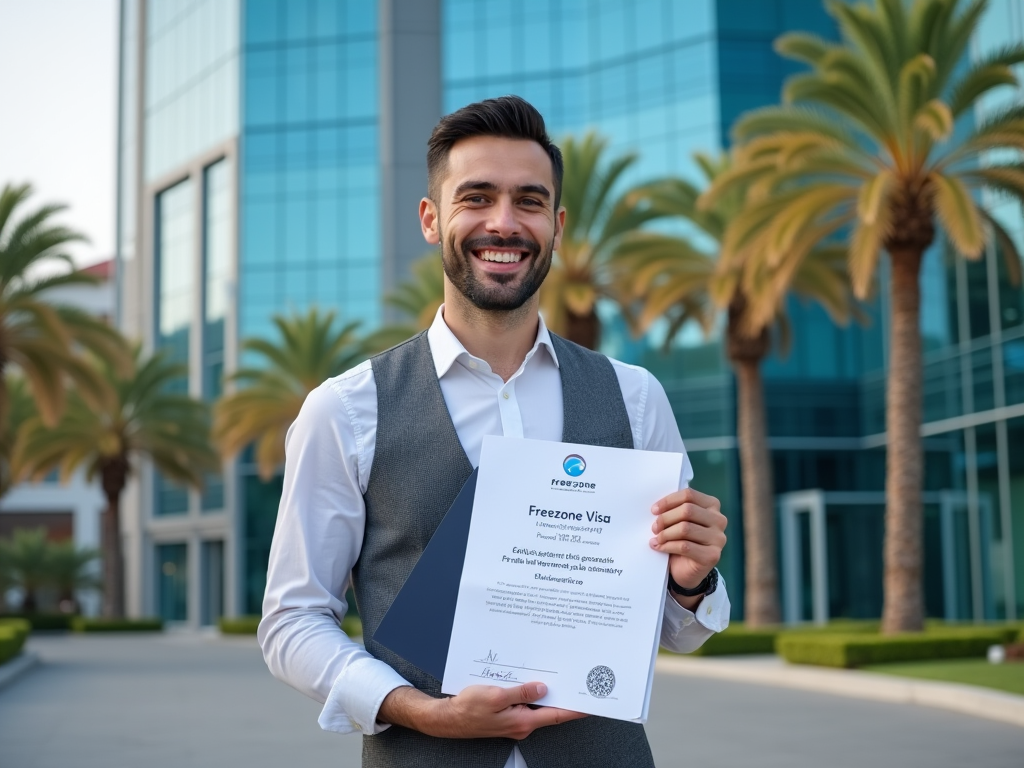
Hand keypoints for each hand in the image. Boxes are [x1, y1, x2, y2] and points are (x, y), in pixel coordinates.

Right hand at [378, 682, 586, 738]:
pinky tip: (531, 681)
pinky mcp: (507, 716)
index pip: (557, 715)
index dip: (576, 708)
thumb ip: (521, 692)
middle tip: (579, 680)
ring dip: (547, 693)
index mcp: (523, 720)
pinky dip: (530, 693)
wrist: (448, 719)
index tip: (593, 703)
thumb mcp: (495, 695)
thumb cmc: (468, 708)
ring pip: (537, 706)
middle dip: (564, 695)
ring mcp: (515, 721)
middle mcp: (522, 723)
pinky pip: (524, 704)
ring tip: (559, 676)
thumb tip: (543, 688)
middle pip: (549, 710)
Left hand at [650, 487, 726, 607]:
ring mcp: (718, 539)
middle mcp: (719, 520)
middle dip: (666, 518)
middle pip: (687, 511)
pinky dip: (668, 546)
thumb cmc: (681, 539)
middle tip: (654, 527)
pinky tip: (659, 547)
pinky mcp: (712, 556)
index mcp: (712, 505)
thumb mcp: (679, 520)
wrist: (685, 569)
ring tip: (657, 539)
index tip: (654, 510)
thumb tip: (657, 508)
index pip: (689, 495)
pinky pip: (684, 546)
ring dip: (665, 534)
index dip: (668, 501)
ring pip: (685, 528)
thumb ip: (674, 510)